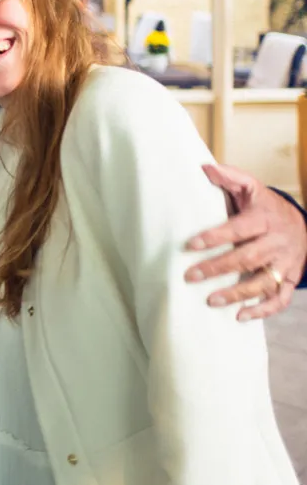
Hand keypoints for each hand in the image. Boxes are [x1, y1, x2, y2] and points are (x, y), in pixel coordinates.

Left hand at [185, 163, 305, 320]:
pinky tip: (240, 316)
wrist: (301, 222)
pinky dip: (263, 310)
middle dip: (218, 268)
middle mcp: (277, 242)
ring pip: (263, 282)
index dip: (215, 237)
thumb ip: (230, 177)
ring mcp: (285, 263)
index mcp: (264, 219)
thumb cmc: (265, 205)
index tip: (190, 245)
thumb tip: (204, 168)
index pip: (238, 229)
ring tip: (210, 300)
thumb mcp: (251, 187)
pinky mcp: (290, 279)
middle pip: (248, 258)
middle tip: (190, 276)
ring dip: (237, 294)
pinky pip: (280, 299)